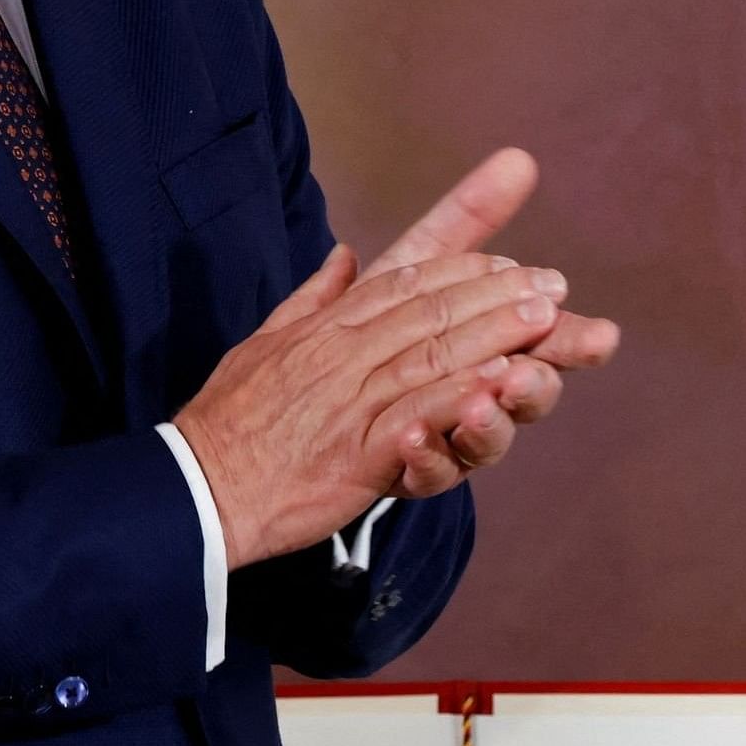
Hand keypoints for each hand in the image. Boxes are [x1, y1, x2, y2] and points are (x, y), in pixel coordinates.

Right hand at [170, 150, 619, 561]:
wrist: (194, 487)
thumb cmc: (229, 422)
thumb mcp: (264, 342)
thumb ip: (311, 299)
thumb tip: (343, 258)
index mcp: (325, 327)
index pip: (402, 281)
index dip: (461, 268)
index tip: (507, 260)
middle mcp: (341, 352)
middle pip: (430, 309)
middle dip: (497, 293)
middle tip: (551, 285)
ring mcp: (349, 399)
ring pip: (432, 354)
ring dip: (494, 333)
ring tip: (544, 319)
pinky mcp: (355, 451)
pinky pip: (414, 417)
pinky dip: (458, 400)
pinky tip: (497, 387)